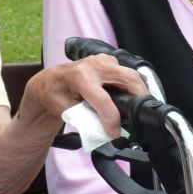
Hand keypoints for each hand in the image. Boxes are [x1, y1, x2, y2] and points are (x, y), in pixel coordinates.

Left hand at [21, 54, 140, 137]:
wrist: (50, 81)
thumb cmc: (54, 95)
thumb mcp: (64, 110)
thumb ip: (84, 119)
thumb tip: (103, 130)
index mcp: (80, 76)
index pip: (103, 100)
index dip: (112, 119)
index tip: (115, 133)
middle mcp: (94, 64)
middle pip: (128, 78)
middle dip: (139, 98)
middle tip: (142, 116)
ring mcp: (103, 60)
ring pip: (131, 74)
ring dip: (139, 91)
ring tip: (138, 109)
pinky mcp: (110, 61)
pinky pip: (127, 73)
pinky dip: (133, 86)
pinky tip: (132, 98)